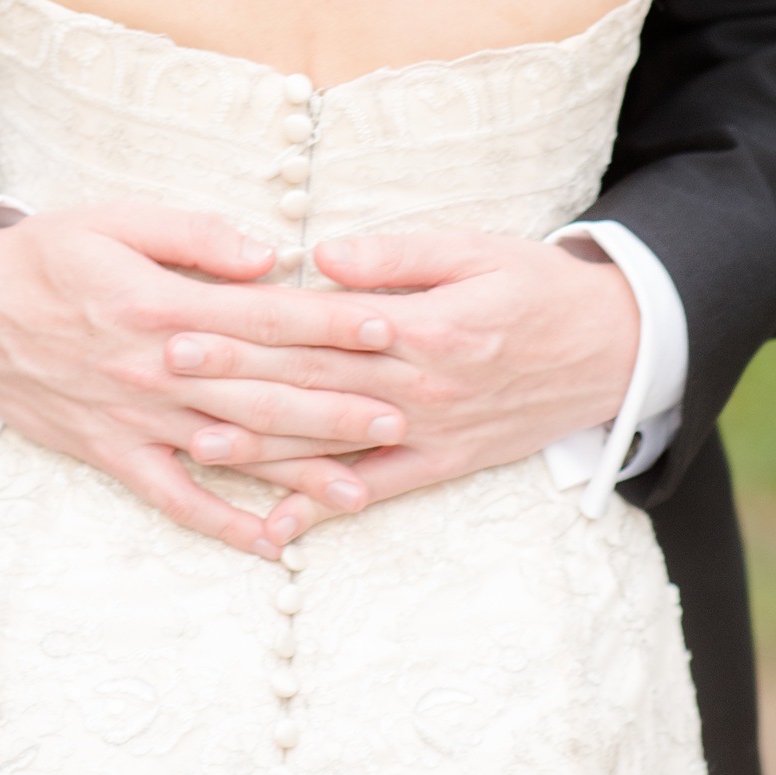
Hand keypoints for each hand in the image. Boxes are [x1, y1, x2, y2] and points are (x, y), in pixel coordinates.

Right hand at [0, 203, 409, 557]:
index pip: (264, 317)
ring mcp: (136, 419)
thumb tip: (268, 256)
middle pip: (262, 391)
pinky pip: (175, 499)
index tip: (387, 326)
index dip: (328, 322)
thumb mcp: (118, 220)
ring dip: (300, 466)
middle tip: (404, 411)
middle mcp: (156, 370)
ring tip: (366, 479)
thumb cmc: (51, 254)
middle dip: (337, 402)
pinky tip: (272, 543)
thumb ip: (196, 237)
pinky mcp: (114, 453)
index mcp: (163, 306)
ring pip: (232, 450)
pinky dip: (223, 525)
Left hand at [162, 234, 638, 546]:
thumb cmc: (532, 284)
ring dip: (263, 448)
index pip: (319, 327)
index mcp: (423, 323)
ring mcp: (430, 431)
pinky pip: (376, 489)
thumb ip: (395, 254)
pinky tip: (275, 526)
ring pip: (333, 444)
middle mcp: (420, 386)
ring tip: (195, 445)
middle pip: (312, 384)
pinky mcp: (442, 462)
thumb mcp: (472, 248)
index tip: (188, 320)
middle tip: (166, 371)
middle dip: (235, 380)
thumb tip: (318, 253)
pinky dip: (325, 509)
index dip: (250, 327)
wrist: (609, 349)